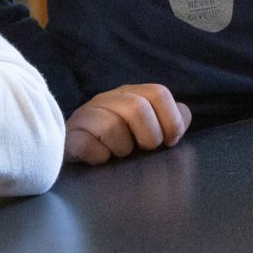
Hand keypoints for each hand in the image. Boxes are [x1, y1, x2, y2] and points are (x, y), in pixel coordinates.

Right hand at [64, 84, 192, 165]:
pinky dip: (99, 156)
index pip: (158, 93)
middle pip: (138, 107)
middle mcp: (108, 99)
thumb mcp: (149, 128)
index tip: (170, 142)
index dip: (171, 120)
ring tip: (119, 154)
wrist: (77, 150)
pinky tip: (100, 158)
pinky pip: (86, 144)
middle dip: (149, 136)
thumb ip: (171, 120)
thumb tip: (182, 116)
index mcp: (131, 94)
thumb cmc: (121, 140)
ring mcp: (87, 115)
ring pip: (111, 126)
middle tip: (144, 150)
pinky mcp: (71, 135)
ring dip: (122, 148)